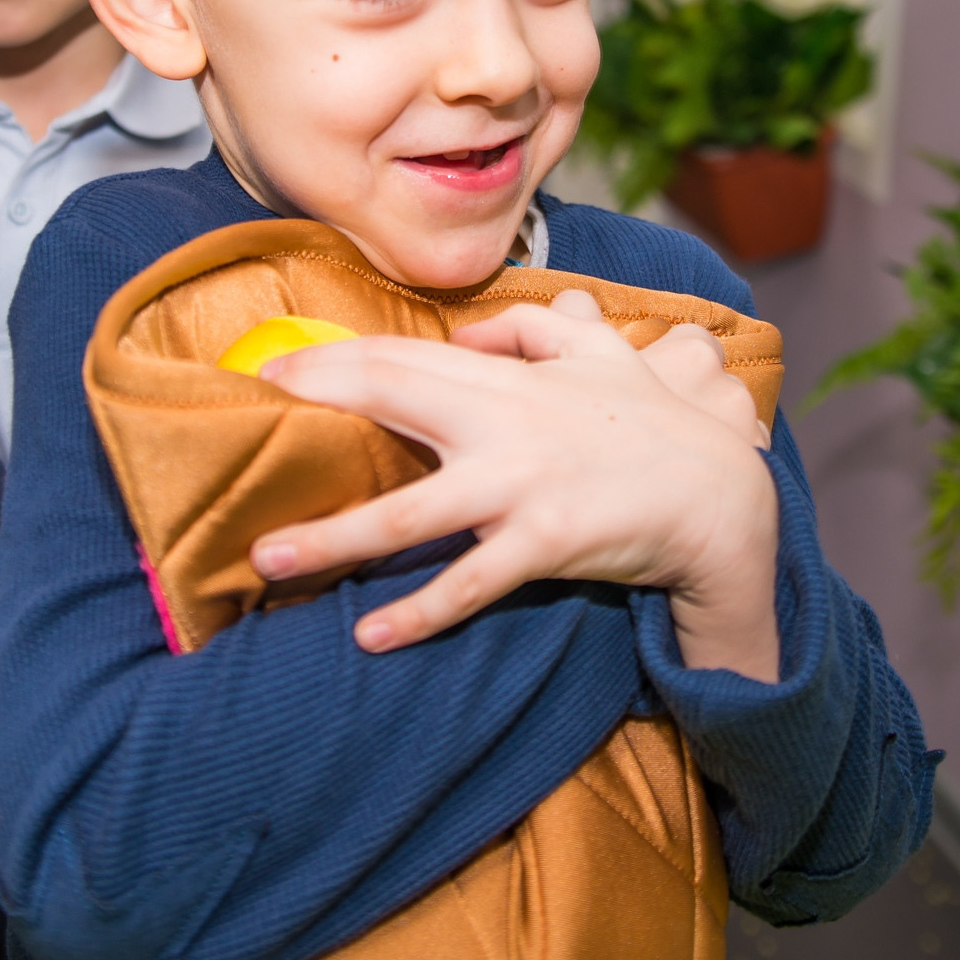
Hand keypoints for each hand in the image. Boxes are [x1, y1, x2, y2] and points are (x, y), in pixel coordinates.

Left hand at [252, 295, 780, 680]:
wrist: (719, 494)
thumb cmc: (653, 419)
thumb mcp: (600, 349)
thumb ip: (533, 325)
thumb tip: (472, 325)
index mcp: (507, 379)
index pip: (403, 354)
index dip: (331, 357)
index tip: (268, 365)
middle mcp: (503, 424)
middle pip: (392, 399)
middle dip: (314, 401)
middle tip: (240, 419)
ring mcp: (521, 487)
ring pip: (411, 512)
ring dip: (333, 536)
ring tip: (267, 556)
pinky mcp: (545, 544)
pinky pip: (470, 584)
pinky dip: (420, 611)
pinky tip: (371, 634)